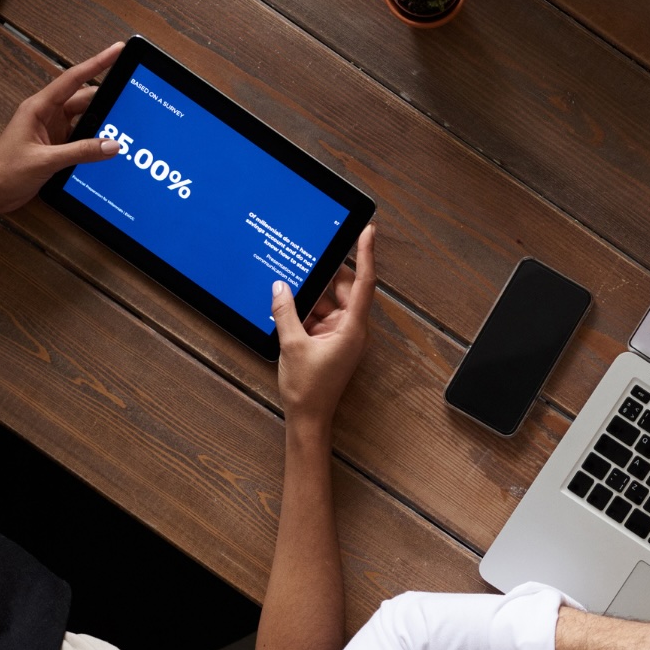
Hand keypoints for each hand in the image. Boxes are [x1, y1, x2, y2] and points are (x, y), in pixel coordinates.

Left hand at [0, 42, 125, 212]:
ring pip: (85, 118)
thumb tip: (111, 145)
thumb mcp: (45, 161)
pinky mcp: (56, 144)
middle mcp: (46, 114)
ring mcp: (52, 129)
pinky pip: (82, 135)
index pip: (74, 79)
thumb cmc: (3, 172)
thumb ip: (80, 152)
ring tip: (124, 123)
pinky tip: (108, 144)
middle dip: (107, 98)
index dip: (97, 62)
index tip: (116, 50)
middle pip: (85, 98)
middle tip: (131, 96)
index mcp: (38, 108)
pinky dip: (95, 138)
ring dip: (102, 121)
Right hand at [272, 226, 376, 424]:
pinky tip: (287, 304)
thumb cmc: (308, 388)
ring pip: (328, 302)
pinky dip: (305, 310)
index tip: (368, 231)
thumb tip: (281, 287)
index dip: (366, 254)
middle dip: (325, 275)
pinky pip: (319, 316)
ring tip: (290, 282)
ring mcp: (341, 334)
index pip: (364, 282)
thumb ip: (286, 312)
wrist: (308, 418)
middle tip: (308, 255)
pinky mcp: (329, 341)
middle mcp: (351, 328)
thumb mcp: (292, 345)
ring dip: (310, 296)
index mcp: (352, 327)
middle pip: (343, 289)